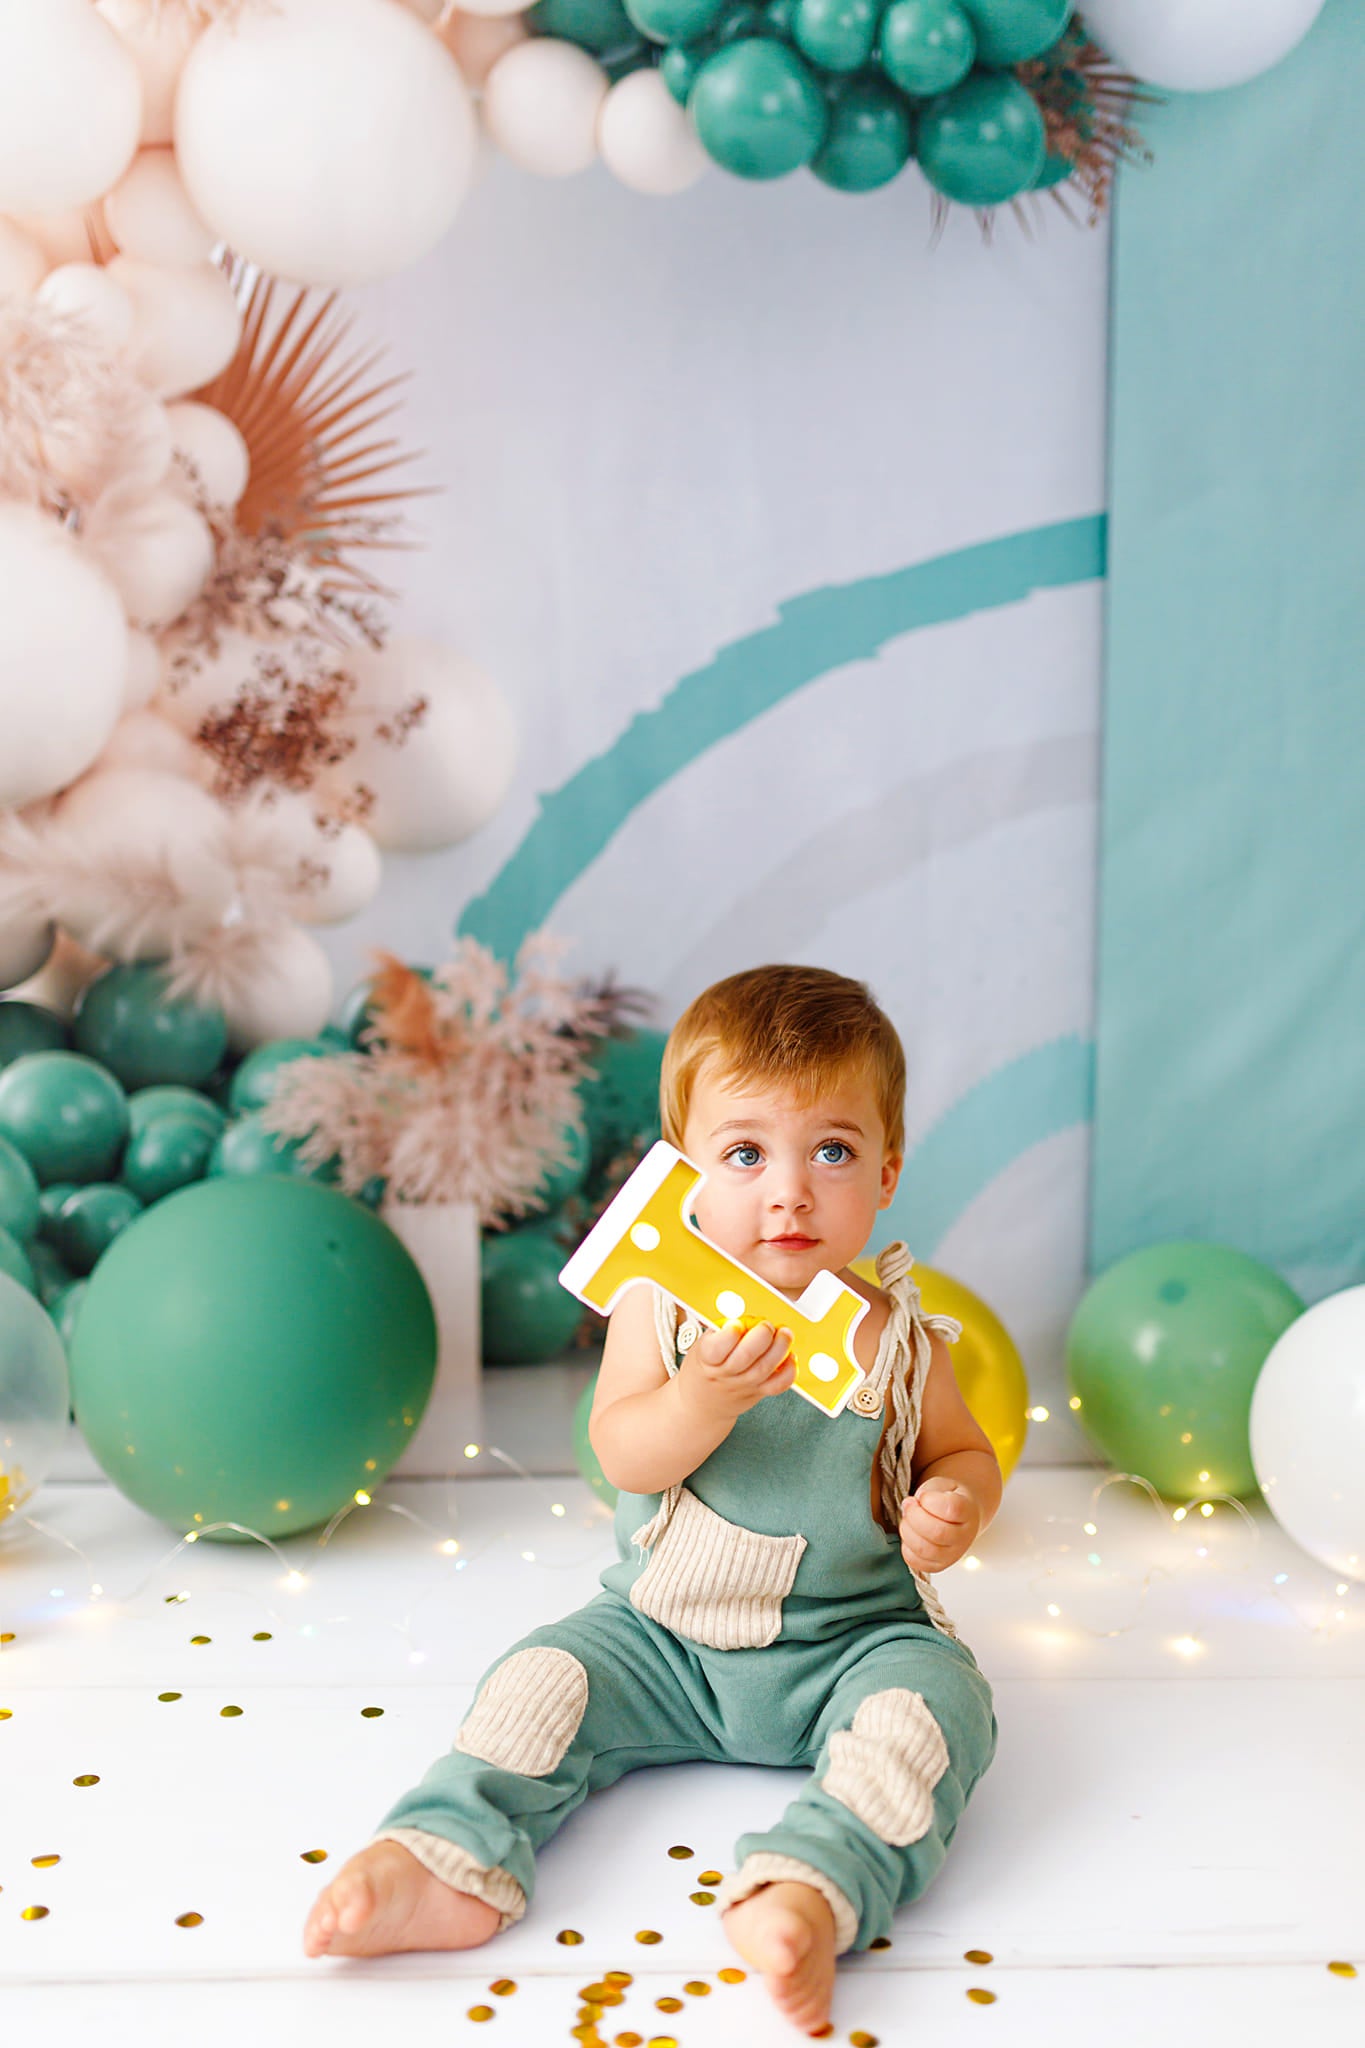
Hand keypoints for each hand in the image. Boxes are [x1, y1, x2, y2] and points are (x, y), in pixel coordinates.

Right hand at [679, 1319, 795, 1420]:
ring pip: (766, 1367)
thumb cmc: (704, 1367)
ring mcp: (744, 1385)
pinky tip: (789, 1356)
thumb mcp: (701, 1345)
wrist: (701, 1403)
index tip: (736, 1323)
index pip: (718, 1347)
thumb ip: (719, 1329)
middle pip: (747, 1355)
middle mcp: (726, 1374)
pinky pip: (779, 1384)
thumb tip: (740, 1305)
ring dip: (780, 1347)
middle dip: (762, 1335)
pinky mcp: (759, 1392)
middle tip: (766, 1324)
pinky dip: (789, 1370)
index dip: (730, 1332)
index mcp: (707, 1359)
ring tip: (784, 1333)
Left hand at [899, 1478, 980, 1574]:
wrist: (959, 1518)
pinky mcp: (938, 1566)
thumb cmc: (948, 1499)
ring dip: (907, 1531)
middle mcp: (964, 1537)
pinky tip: (910, 1533)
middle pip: (937, 1532)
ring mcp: (953, 1555)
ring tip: (907, 1519)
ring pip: (925, 1549)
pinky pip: (916, 1561)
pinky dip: (906, 1546)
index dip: (930, 1501)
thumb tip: (912, 1505)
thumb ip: (929, 1491)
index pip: (952, 1509)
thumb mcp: (943, 1485)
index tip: (923, 1496)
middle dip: (914, 1516)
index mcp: (968, 1512)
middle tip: (908, 1505)